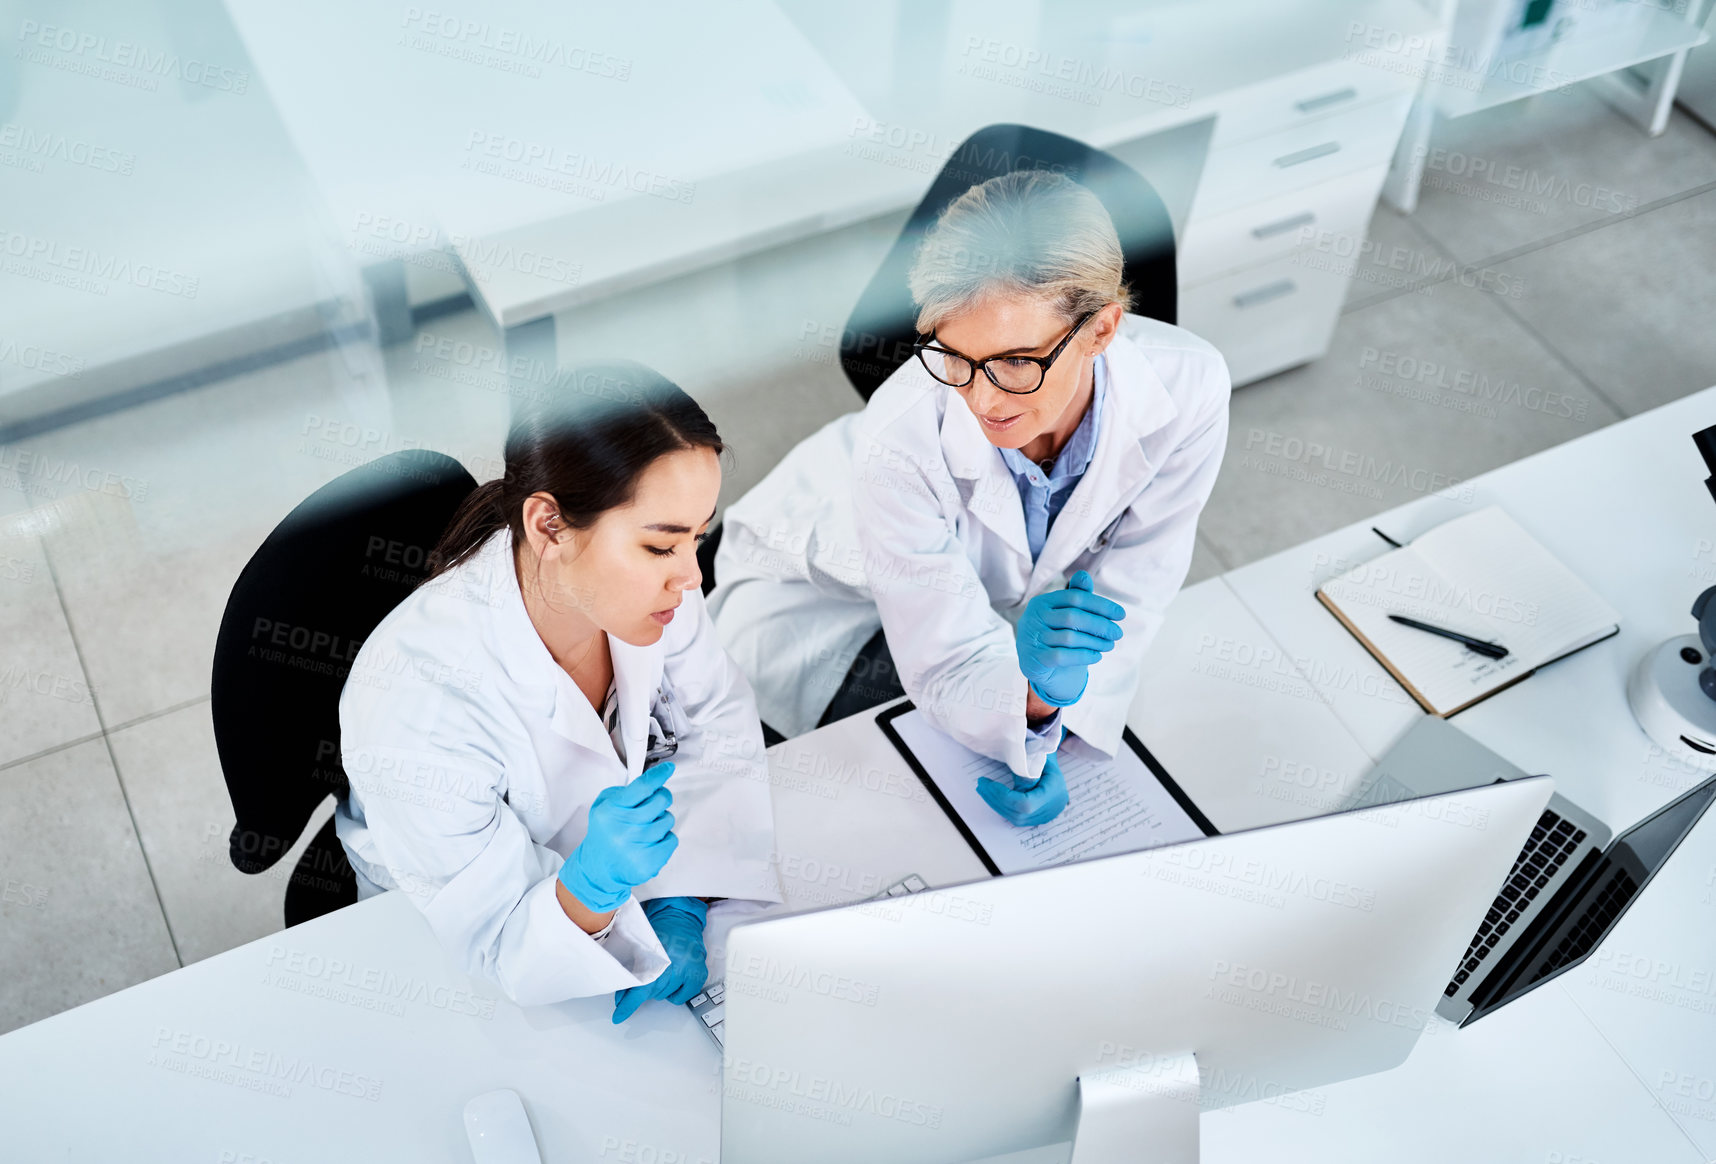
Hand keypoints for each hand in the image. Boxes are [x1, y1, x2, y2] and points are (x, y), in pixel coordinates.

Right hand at [558, 762, 677, 912]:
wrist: (598, 868)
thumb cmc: (605, 834)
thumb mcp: (603, 806)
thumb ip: (624, 792)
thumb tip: (651, 781)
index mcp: (611, 811)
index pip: (641, 788)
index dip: (658, 776)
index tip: (668, 769)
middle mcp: (623, 828)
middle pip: (660, 801)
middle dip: (661, 798)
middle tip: (653, 805)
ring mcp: (637, 847)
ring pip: (668, 820)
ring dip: (661, 821)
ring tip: (646, 829)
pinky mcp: (648, 863)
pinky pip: (672, 840)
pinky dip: (664, 839)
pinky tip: (650, 843)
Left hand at [613, 897, 708, 1022]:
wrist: (681, 918)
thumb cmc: (661, 930)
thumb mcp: (641, 948)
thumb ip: (632, 971)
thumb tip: (622, 996)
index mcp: (657, 958)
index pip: (640, 989)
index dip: (628, 1004)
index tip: (619, 1016)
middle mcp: (674, 966)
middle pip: (652, 993)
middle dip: (643, 991)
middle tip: (641, 983)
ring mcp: (688, 971)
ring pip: (666, 996)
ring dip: (660, 989)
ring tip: (663, 972)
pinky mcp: (698, 974)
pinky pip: (682, 997)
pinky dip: (676, 993)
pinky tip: (674, 980)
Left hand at [976, 751, 1069, 826]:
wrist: (1054, 765)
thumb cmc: (1044, 757)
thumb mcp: (1034, 757)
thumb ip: (1022, 770)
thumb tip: (1005, 784)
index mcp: (1054, 793)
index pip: (1025, 804)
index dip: (1003, 796)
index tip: (987, 783)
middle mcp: (1052, 809)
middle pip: (1018, 813)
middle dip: (996, 799)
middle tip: (981, 785)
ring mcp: (1046, 816)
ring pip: (1016, 818)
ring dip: (997, 804)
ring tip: (983, 790)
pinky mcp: (1039, 817)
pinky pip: (1018, 818)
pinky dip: (1004, 807)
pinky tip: (993, 797)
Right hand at [1015, 571, 1124, 706]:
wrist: (1033, 662)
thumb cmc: (1054, 632)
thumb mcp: (1064, 612)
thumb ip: (1076, 595)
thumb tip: (1084, 575)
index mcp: (1042, 601)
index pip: (1075, 597)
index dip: (1100, 605)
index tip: (1121, 614)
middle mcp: (1034, 617)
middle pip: (1073, 617)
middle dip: (1101, 625)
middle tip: (1118, 633)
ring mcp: (1032, 638)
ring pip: (1070, 638)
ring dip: (1095, 642)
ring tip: (1110, 645)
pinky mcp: (1035, 658)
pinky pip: (1063, 656)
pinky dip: (1084, 656)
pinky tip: (1097, 656)